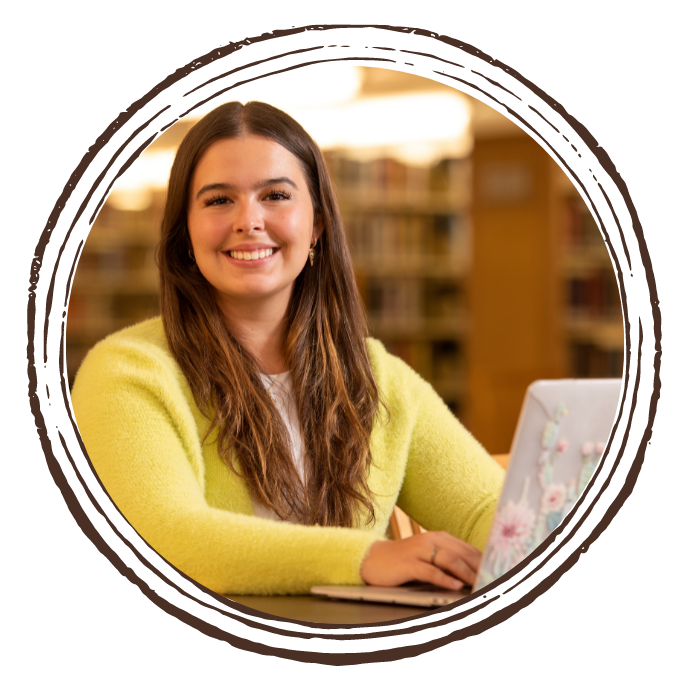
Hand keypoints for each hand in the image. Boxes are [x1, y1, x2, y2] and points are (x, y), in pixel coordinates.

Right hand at [360, 532, 481, 589]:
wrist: (373, 559)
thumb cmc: (404, 561)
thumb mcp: (429, 557)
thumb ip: (448, 561)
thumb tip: (474, 575)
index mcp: (439, 537)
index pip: (468, 549)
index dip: (484, 562)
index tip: (496, 573)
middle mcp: (431, 540)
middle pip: (462, 553)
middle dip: (479, 568)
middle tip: (492, 580)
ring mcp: (419, 550)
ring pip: (449, 559)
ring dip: (466, 573)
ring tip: (478, 584)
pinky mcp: (408, 563)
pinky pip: (429, 570)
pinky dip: (444, 578)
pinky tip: (454, 586)